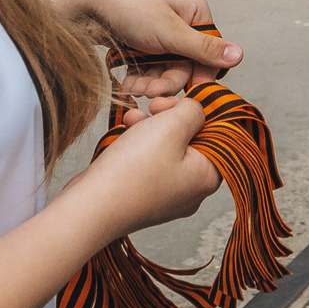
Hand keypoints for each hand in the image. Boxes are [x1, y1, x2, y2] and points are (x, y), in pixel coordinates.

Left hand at [42, 0, 241, 98]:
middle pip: (186, 67)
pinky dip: (139, 80)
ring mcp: (159, 34)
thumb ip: (203, 48)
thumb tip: (240, 55)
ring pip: (165, 72)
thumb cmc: (125, 6)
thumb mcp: (168, 31)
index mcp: (195, 11)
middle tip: (147, 93)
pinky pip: (148, 70)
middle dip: (166, 83)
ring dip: (150, 85)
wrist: (79, 1)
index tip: (181, 96)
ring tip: (132, 87)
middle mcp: (180, 22)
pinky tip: (125, 82)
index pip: (210, 55)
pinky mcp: (140, 44)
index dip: (196, 78)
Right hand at [66, 95, 219, 237]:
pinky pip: (149, 162)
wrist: (90, 206)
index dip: (199, 112)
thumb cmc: (132, 171)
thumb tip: (196, 110)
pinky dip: (138, 144)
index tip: (179, 101)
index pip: (218, 136)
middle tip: (154, 107)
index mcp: (207, 177)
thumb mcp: (170, 127)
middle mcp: (191, 190)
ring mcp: (167, 195)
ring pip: (167, 148)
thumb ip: (192, 112)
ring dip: (151, 127)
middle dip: (170, 117)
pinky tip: (124, 133)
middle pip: (192, 140)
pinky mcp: (144, 195)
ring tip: (132, 119)